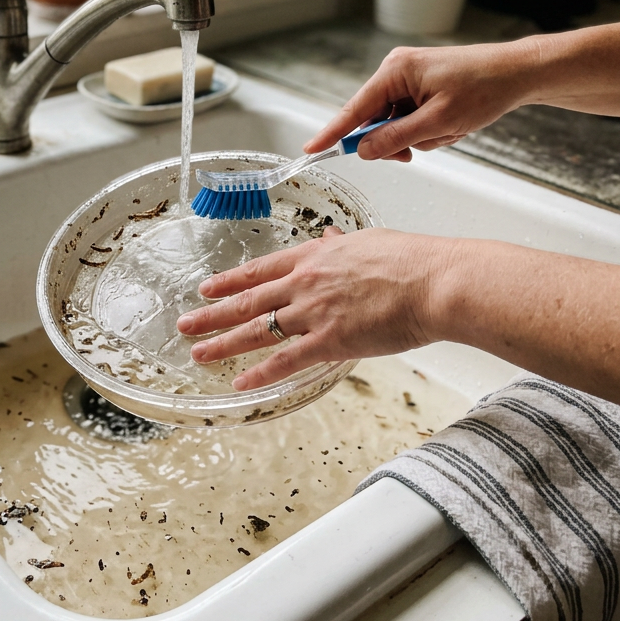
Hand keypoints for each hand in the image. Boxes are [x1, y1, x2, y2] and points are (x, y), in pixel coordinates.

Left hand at [175, 227, 448, 389]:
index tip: (207, 287)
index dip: (230, 281)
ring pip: (257, 330)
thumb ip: (342, 244)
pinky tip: (240, 383)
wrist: (434, 281)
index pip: (260, 270)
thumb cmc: (412, 261)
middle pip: (247, 300)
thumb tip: (330, 237)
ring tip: (198, 352)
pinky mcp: (330, 340)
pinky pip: (286, 360)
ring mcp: (314, 312)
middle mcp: (305, 282)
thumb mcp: (369, 241)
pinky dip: (260, 373)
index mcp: (314, 256)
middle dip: (212, 313)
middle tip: (185, 323)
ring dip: (223, 343)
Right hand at [305, 41, 535, 161]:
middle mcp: (395, 71)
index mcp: (395, 71)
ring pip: (395, 124)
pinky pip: (410, 118)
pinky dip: (428, 129)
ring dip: (420, 136)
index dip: (332, 133)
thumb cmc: (484, 89)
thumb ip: (396, 138)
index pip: (354, 109)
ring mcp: (408, 78)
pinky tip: (452, 124)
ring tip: (450, 128)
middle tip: (423, 145)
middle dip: (398, 139)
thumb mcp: (438, 121)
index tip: (310, 149)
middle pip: (375, 120)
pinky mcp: (420, 86)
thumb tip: (363, 150)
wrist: (517, 73)